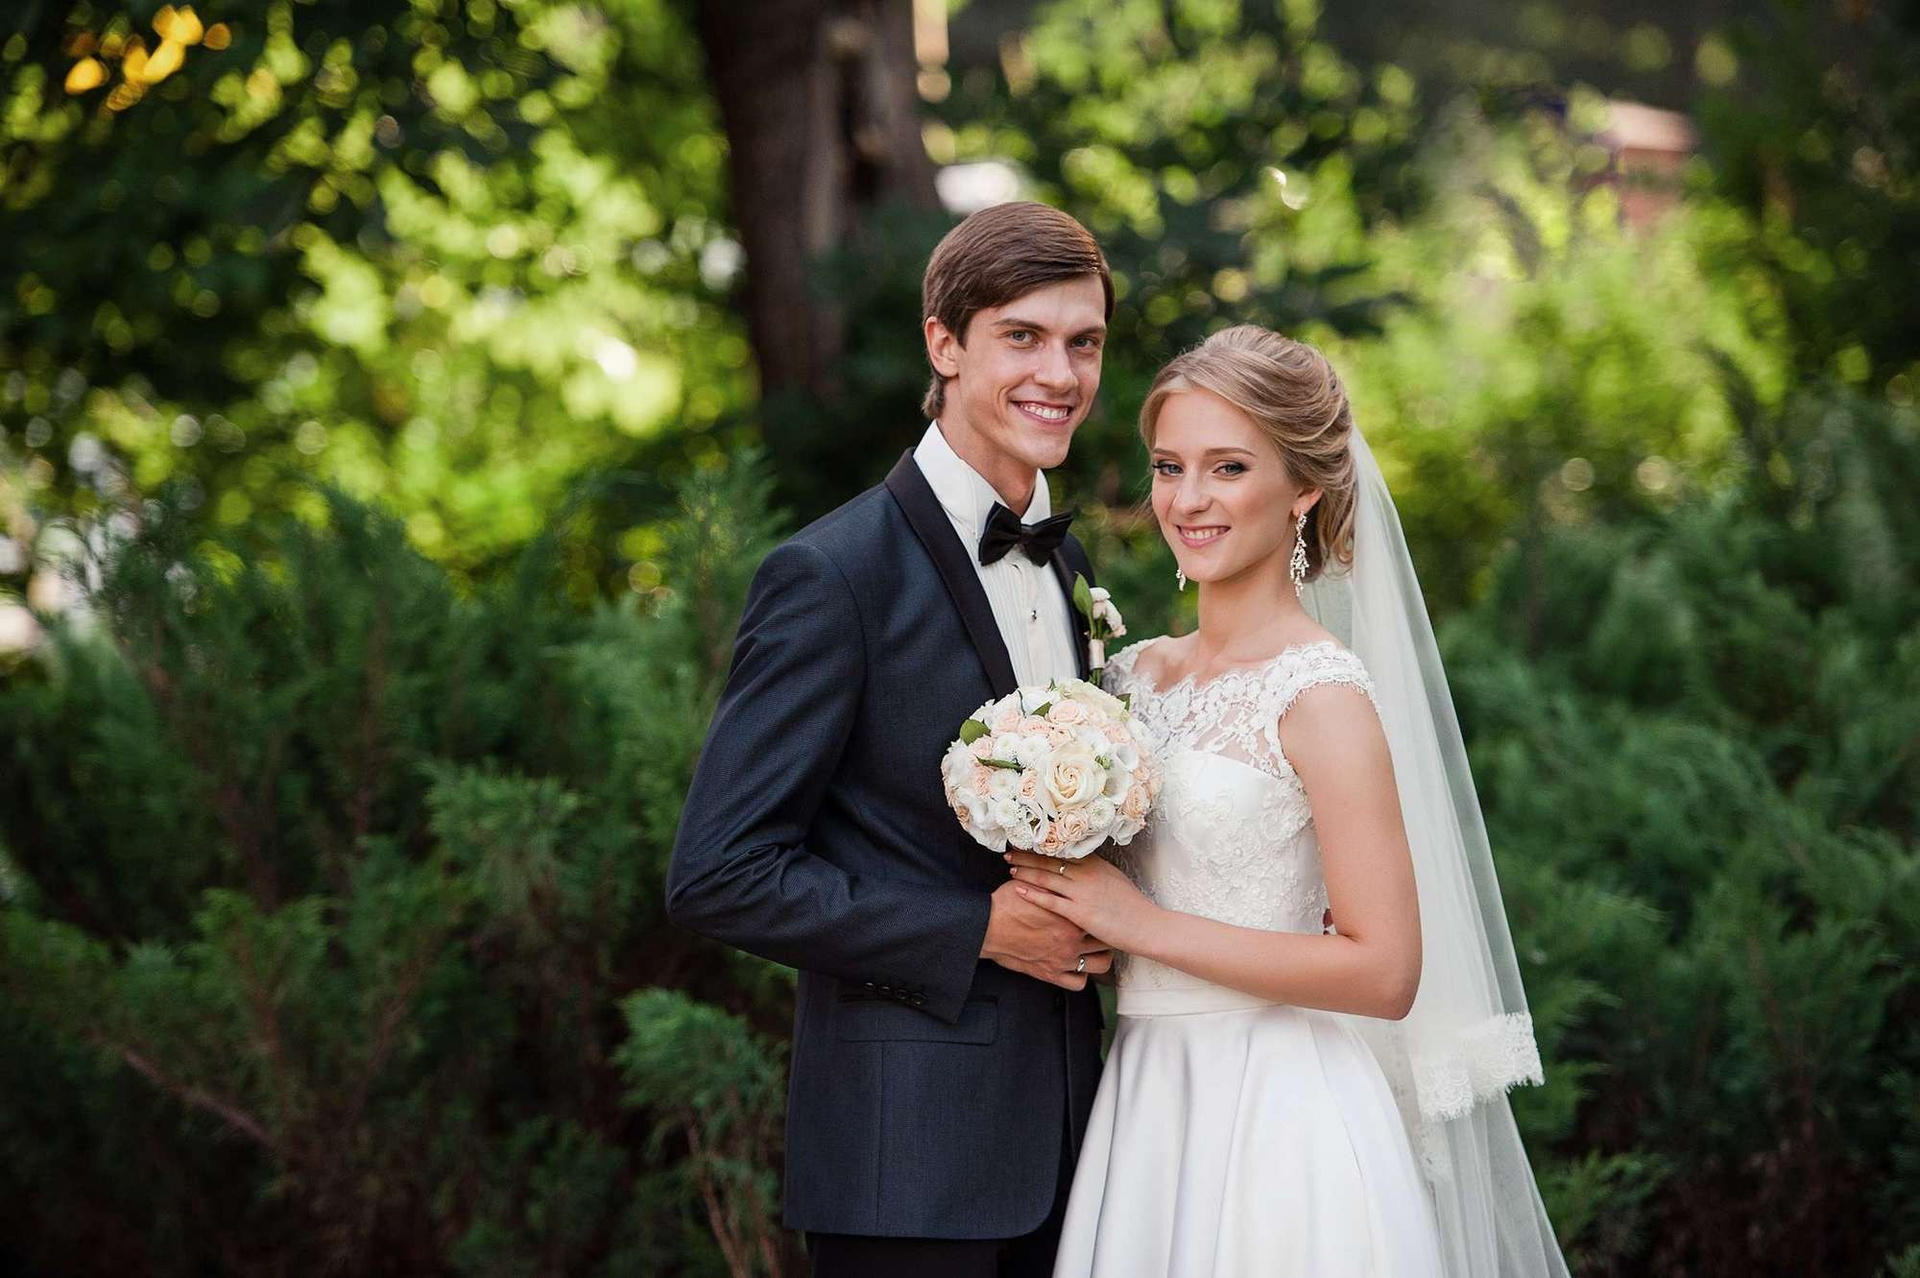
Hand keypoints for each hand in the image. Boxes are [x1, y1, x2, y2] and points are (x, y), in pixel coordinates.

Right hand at [981, 878, 1113, 990]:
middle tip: (1104, 929)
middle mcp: (1072, 941)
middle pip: (1105, 940)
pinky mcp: (1051, 975)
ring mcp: (1063, 960)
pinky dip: (1082, 977)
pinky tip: (1079, 968)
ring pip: (1099, 965)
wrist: (986, 927)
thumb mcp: (1033, 885)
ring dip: (1101, 957)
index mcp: (1071, 917)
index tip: (1104, 910)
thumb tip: (1062, 871)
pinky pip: (1078, 983)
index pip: (1100, 915)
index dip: (1104, 912)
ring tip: (1098, 951)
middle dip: (1106, 934)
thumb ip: (1054, 883)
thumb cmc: (1007, 904)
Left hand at [1004, 849, 1159, 954]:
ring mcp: (1083, 893)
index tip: (1027, 841)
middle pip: (1050, 860)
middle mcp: (1087, 874)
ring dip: (1025, 871)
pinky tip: (1017, 888)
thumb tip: (1080, 865)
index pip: (1062, 850)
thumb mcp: (1114, 880)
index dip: (1042, 845)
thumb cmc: (1133, 906)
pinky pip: (1050, 901)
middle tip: (1009, 851)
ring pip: (1047, 877)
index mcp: (1096, 864)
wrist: (1146, 926)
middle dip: (1027, 855)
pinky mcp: (1080, 913)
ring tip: (1009, 867)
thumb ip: (1095, 872)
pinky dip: (1032, 893)